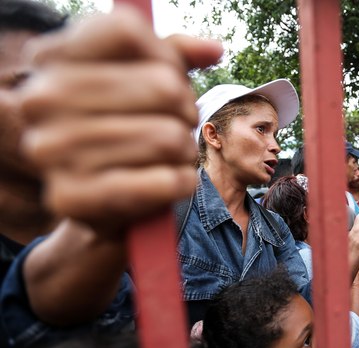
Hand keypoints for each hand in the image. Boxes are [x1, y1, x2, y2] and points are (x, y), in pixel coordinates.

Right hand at [19, 6, 222, 236]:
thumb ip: (174, 56)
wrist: (96, 200)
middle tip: (176, 126)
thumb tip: (213, 49)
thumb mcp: (141, 80)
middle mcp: (40, 100)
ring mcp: (50, 151)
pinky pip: (167, 182)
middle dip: (186, 111)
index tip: (172, 79)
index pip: (127, 31)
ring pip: (170, 138)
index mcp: (51, 58)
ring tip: (168, 158)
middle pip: (163, 86)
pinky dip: (182, 183)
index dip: (168, 58)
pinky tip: (169, 183)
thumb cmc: (125, 129)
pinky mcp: (71, 198)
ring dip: (185, 152)